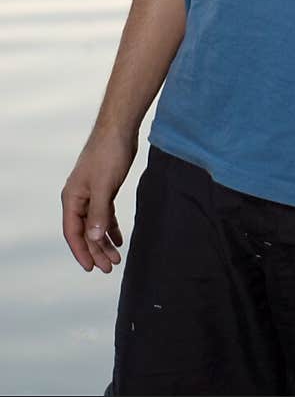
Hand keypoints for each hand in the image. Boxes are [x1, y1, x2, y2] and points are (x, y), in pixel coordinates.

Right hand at [61, 131, 136, 272]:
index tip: (91, 268)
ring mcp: (91, 193)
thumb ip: (98, 212)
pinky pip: (104, 214)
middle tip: (109, 267)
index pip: (72, 232)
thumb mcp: (104, 185)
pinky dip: (110, 227)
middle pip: (84, 231)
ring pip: (95, 224)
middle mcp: (78, 198)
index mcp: (72, 198)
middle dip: (96, 250)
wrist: (120, 129)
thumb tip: (92, 238)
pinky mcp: (104, 188)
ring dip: (104, 241)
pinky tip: (118, 238)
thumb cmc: (108, 153)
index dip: (81, 251)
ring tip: (116, 258)